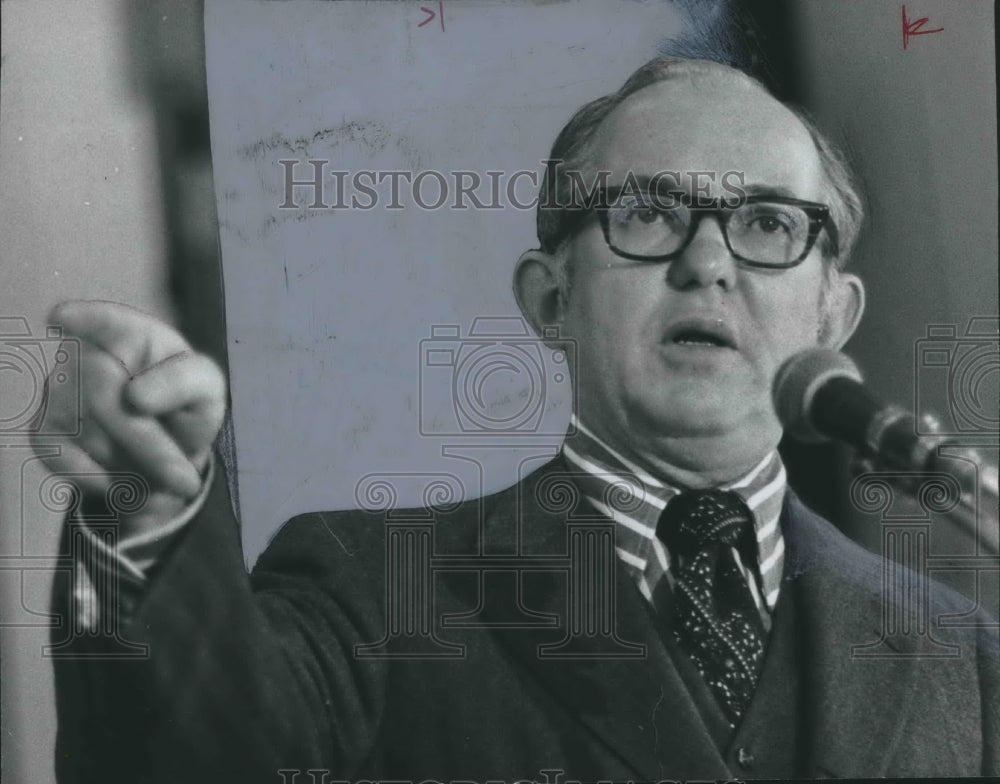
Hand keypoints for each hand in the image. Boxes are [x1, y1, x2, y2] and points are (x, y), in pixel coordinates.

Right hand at [30, 301, 226, 533]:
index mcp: (132, 335)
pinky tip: (122, 474)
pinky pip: (63, 459)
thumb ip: (185, 383)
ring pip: (87, 434)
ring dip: (132, 464)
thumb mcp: (206, 392)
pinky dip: (100, 479)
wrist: (165, 460)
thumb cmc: (185, 409)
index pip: (106, 321)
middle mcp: (86, 354)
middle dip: (149, 445)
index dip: (85, 319)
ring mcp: (58, 390)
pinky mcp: (42, 428)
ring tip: (160, 470)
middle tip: (185, 479)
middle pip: (103, 395)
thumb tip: (134, 396)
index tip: (64, 319)